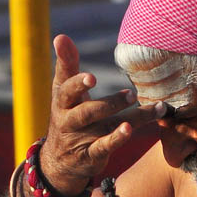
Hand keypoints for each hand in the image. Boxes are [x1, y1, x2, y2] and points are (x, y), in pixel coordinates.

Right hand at [39, 34, 165, 196]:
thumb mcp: (63, 92)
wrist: (59, 160)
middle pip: (87, 112)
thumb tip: (61, 36)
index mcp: (63, 102)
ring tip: (137, 116)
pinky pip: (104, 148)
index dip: (78, 84)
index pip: (67, 91)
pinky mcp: (91, 156)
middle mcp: (70, 121)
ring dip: (122, 122)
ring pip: (103, 128)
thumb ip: (66, 65)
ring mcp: (81, 140)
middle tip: (131, 95)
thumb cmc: (66, 116)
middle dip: (108, 104)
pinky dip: (116, 139)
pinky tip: (129, 130)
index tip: (91, 77)